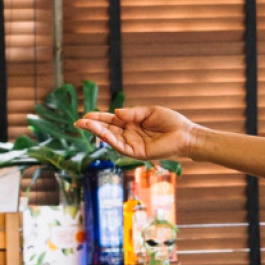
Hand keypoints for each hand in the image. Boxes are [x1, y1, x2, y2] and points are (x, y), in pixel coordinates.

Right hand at [76, 106, 200, 162]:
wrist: (186, 135)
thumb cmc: (171, 122)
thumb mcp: (149, 112)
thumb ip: (132, 113)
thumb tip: (115, 112)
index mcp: (132, 124)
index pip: (112, 120)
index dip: (99, 118)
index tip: (86, 115)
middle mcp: (130, 134)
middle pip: (108, 130)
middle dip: (93, 126)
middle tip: (78, 122)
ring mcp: (132, 144)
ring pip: (111, 138)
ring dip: (98, 132)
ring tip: (86, 125)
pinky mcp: (137, 152)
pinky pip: (121, 146)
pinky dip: (111, 140)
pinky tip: (102, 133)